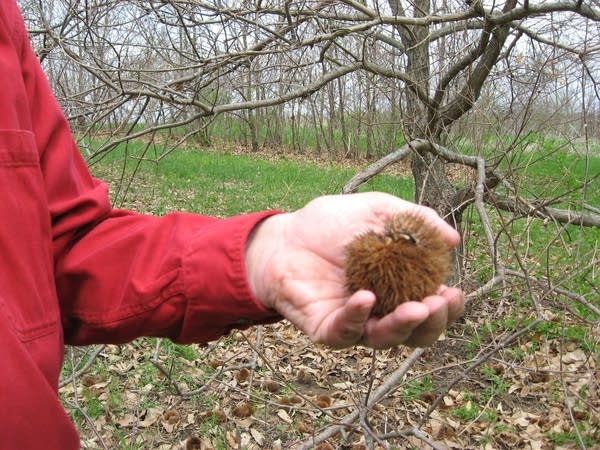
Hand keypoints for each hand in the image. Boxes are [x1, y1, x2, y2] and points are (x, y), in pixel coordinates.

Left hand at [245, 192, 463, 348]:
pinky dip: (357, 317)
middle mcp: (382, 312)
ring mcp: (354, 322)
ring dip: (403, 326)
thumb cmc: (332, 225)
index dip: (449, 307)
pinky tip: (366, 297)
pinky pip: (344, 332)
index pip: (433, 307)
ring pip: (385, 339)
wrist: (286, 235)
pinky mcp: (325, 327)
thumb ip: (413, 220)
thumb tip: (453, 238)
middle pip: (416, 333)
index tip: (452, 290)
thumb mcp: (377, 211)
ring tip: (415, 308)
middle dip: (433, 323)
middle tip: (437, 302)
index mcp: (400, 288)